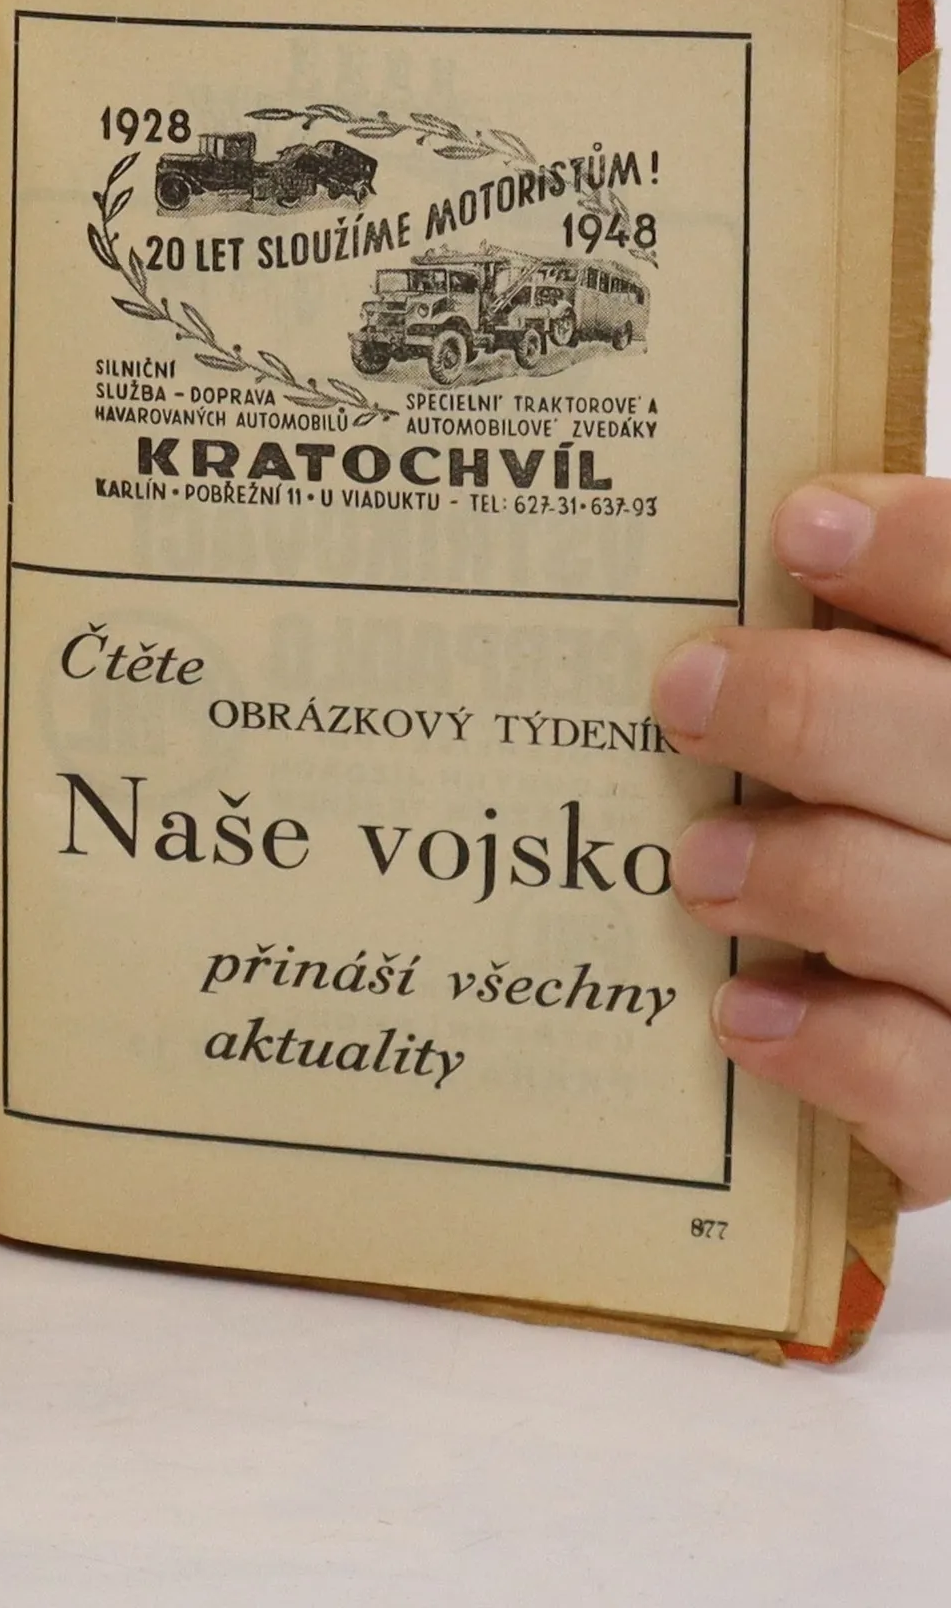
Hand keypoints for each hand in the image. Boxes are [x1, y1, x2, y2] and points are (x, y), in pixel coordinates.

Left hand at [654, 476, 950, 1206]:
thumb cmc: (906, 837)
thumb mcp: (898, 738)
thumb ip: (872, 676)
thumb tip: (765, 561)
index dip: (927, 558)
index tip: (802, 525)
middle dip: (819, 710)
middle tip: (686, 691)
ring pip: (940, 910)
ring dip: (805, 873)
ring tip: (698, 866)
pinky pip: (930, 1086)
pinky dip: (831, 1045)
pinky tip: (739, 1012)